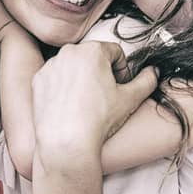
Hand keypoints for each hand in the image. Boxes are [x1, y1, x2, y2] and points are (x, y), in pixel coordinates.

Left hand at [30, 41, 158, 156]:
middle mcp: (69, 52)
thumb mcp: (131, 99)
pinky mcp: (38, 80)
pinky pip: (56, 77)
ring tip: (87, 102)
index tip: (121, 86)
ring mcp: (51, 65)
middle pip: (92, 56)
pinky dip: (63, 86)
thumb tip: (153, 72)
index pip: (114, 52)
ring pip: (73, 66)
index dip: (122, 69)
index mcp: (93, 51)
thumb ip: (147, 81)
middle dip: (101, 72)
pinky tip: (70, 105)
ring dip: (82, 77)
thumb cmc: (98, 120)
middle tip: (105, 95)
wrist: (66, 142)